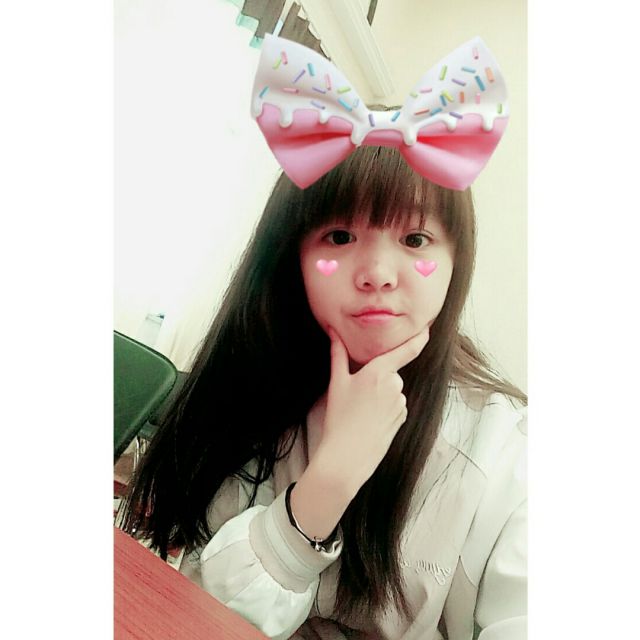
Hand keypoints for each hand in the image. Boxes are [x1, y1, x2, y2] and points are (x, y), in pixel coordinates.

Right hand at [313, 325, 429, 493]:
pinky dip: (384, 408)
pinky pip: (395, 405)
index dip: (419, 338)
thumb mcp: (336, 383)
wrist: (347, 456)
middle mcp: (394, 385)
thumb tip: (334, 332)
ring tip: (360, 411)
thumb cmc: (339, 418)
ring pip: (391, 390)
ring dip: (379, 394)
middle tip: (355, 394)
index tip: (427, 327)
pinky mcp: (403, 418)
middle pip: (390, 372)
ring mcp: (401, 403)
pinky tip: (369, 420)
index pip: (405, 351)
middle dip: (377, 377)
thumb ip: (338, 354)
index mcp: (378, 372)